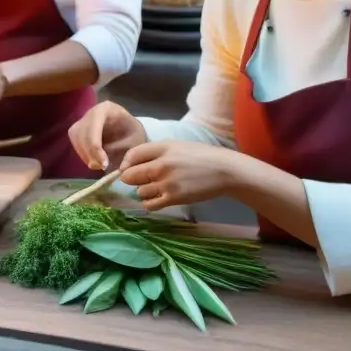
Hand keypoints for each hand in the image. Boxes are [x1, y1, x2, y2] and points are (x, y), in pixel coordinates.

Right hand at [68, 100, 146, 171]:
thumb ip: (127, 153)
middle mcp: (90, 112)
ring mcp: (82, 120)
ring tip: (98, 165)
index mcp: (105, 109)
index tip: (104, 164)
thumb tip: (118, 167)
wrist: (128, 128)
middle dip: (90, 153)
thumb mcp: (136, 141)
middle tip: (101, 167)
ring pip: (76, 139)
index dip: (96, 147)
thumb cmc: (133, 132)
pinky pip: (75, 143)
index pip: (94, 127)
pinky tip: (94, 160)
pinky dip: (83, 154)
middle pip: (82, 133)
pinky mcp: (77, 130)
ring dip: (85, 155)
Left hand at [119, 140, 237, 210]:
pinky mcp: (173, 198)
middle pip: (129, 176)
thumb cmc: (200, 156)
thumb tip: (131, 164)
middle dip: (132, 179)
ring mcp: (166, 183)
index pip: (131, 156)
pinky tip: (158, 198)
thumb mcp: (175, 146)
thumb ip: (154, 152)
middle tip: (143, 180)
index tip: (129, 168)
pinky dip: (150, 203)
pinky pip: (149, 205)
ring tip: (157, 189)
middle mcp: (160, 165)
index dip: (126, 164)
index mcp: (161, 148)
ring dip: (144, 191)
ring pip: (139, 192)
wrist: (224, 170)